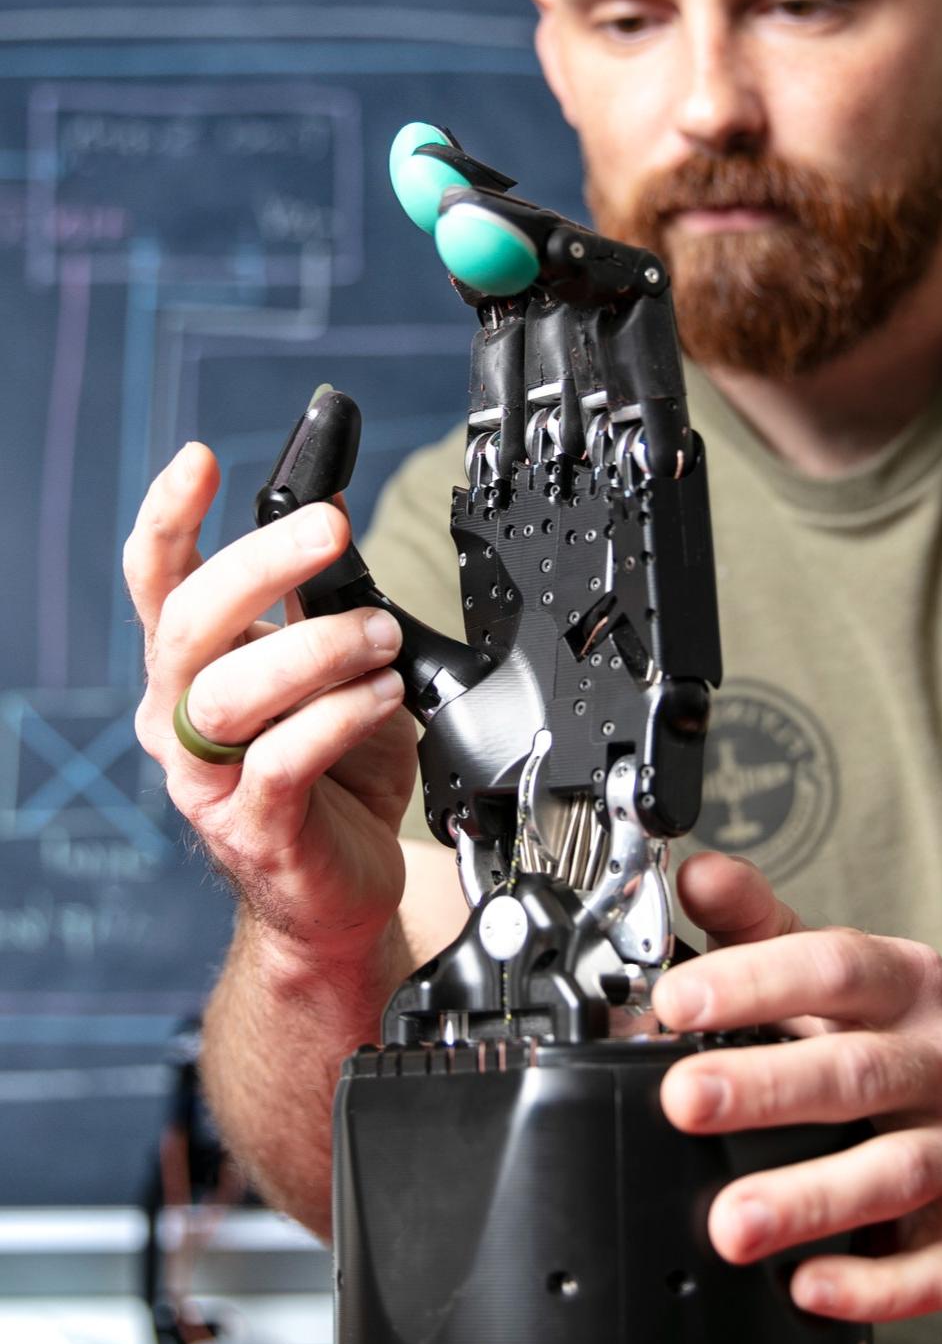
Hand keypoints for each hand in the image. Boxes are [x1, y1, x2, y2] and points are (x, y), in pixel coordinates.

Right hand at [124, 443, 416, 956]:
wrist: (345, 884)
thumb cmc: (336, 772)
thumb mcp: (332, 667)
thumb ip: (318, 600)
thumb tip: (326, 507)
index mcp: (191, 665)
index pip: (157, 579)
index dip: (170, 515)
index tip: (201, 459)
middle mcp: (179, 716)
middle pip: (188, 623)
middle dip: (259, 563)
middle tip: (330, 528)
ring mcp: (206, 777)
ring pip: (229, 694)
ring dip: (315, 648)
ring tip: (380, 638)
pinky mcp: (252, 828)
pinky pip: (281, 760)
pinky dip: (337, 717)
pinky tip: (381, 698)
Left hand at [653, 854, 941, 1321]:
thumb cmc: (868, 1036)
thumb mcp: (814, 965)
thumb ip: (750, 921)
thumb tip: (693, 874)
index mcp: (905, 983)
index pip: (837, 967)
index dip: (754, 980)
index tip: (675, 1001)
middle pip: (859, 1070)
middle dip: (767, 1089)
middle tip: (685, 1102)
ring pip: (895, 1172)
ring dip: (809, 1199)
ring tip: (731, 1224)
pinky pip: (935, 1269)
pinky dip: (873, 1285)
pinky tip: (808, 1288)